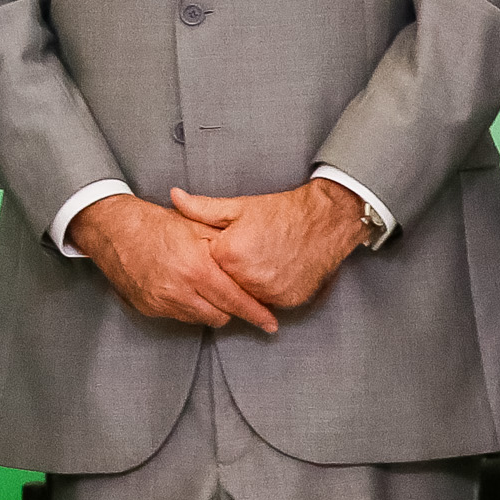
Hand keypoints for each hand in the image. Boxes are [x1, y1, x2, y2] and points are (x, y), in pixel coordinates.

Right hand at [68, 194, 275, 332]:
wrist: (114, 230)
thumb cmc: (157, 224)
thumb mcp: (198, 226)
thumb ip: (228, 246)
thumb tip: (256, 266)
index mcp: (197, 268)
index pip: (235, 300)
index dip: (256, 313)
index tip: (271, 323)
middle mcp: (179, 291)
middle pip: (221, 316)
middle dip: (233, 310)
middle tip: (240, 300)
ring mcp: (162, 303)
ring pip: (200, 319)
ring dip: (210, 309)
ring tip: (209, 290)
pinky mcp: (149, 308)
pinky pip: (179, 316)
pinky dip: (188, 307)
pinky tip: (186, 290)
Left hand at [168, 179, 361, 313]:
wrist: (326, 220)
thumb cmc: (281, 212)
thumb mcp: (239, 207)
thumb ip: (202, 208)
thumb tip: (174, 196)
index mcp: (229, 254)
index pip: (205, 267)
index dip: (212, 257)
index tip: (220, 249)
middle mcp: (248, 278)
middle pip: (224, 285)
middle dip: (227, 274)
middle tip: (245, 256)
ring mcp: (270, 292)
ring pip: (246, 296)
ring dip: (247, 285)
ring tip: (259, 263)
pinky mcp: (288, 300)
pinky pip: (269, 302)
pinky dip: (268, 292)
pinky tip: (273, 273)